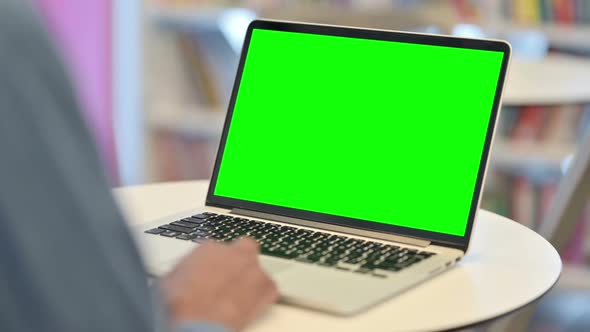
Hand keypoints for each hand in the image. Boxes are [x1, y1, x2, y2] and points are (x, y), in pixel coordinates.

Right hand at [160, 238, 277, 330]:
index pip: (216, 247)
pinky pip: (270, 288)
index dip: (214, 263)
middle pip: (244, 248)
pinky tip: (249, 307)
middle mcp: (233, 253)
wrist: (196, 325)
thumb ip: (186, 269)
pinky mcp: (266, 287)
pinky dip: (262, 296)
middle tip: (230, 279)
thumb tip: (185, 275)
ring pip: (258, 268)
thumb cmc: (179, 306)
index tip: (211, 273)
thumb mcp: (169, 279)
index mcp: (208, 247)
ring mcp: (252, 268)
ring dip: (250, 279)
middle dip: (239, 260)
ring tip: (238, 299)